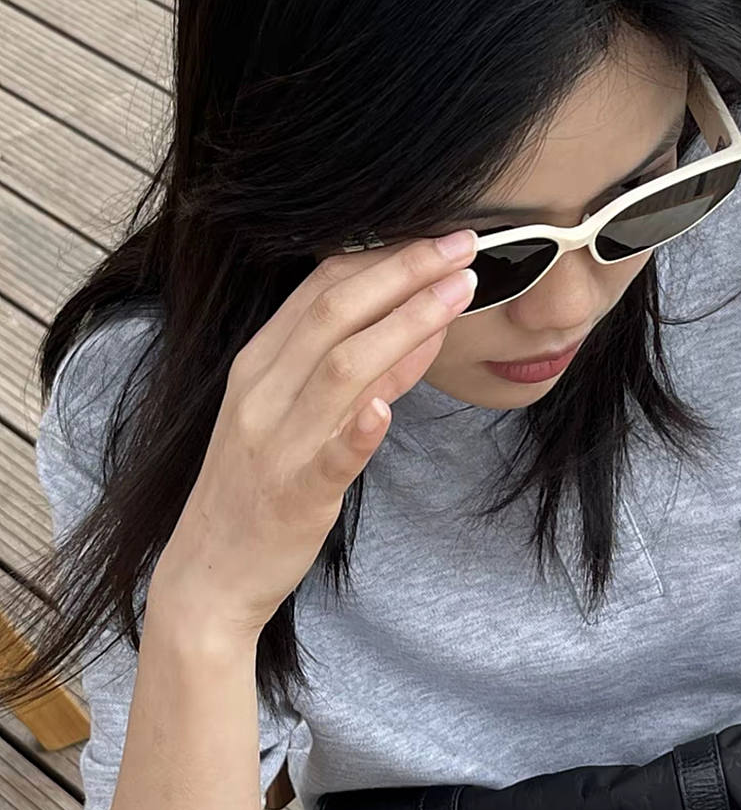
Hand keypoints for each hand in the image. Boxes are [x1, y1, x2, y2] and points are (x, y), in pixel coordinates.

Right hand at [148, 230, 477, 640]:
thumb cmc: (260, 485)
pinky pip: (328, 457)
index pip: (321, 288)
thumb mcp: (297, 415)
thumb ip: (361, 372)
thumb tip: (423, 327)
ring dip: (404, 325)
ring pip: (341, 369)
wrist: (209, 571)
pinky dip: (357, 430)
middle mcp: (262, 392)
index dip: (383, 256)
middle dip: (403, 271)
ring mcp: (276, 443)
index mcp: (259, 365)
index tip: (436, 237)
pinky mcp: (294, 495)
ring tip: (460, 294)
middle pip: (334, 312)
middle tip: (462, 245)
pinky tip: (385, 410)